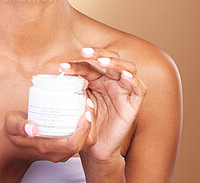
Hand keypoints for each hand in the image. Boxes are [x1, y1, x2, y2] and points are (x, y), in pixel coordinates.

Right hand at [0, 107, 95, 164]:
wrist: (13, 147)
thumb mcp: (11, 125)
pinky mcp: (63, 148)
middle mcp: (57, 153)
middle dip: (90, 124)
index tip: (85, 111)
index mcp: (46, 147)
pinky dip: (85, 127)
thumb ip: (19, 126)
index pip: (73, 144)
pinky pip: (80, 140)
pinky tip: (81, 111)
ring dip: (90, 125)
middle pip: (83, 143)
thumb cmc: (13, 133)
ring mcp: (61, 152)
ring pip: (84, 143)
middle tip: (88, 103)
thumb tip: (31, 129)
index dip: (83, 129)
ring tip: (87, 105)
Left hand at [60, 47, 146, 162]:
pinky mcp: (133, 104)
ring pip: (128, 68)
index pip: (89, 66)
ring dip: (115, 62)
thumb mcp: (76, 103)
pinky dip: (134, 80)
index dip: (76, 64)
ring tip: (102, 62)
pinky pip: (139, 89)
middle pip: (111, 59)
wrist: (95, 147)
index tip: (62, 67)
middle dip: (98, 53)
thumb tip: (60, 74)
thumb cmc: (86, 123)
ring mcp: (124, 91)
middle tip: (84, 52)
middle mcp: (112, 81)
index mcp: (97, 79)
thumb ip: (73, 89)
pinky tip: (125, 76)